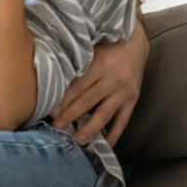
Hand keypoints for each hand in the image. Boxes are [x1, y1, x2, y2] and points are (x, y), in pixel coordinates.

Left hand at [51, 21, 148, 145]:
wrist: (135, 42)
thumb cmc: (106, 44)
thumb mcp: (90, 49)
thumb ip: (75, 62)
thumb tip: (53, 77)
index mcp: (99, 65)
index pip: (77, 87)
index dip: (64, 101)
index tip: (51, 112)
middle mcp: (112, 80)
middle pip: (88, 101)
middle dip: (71, 115)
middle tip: (58, 127)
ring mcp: (124, 91)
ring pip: (105, 113)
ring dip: (91, 128)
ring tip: (79, 140)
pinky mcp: (133, 98)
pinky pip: (124, 119)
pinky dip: (116, 132)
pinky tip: (108, 144)